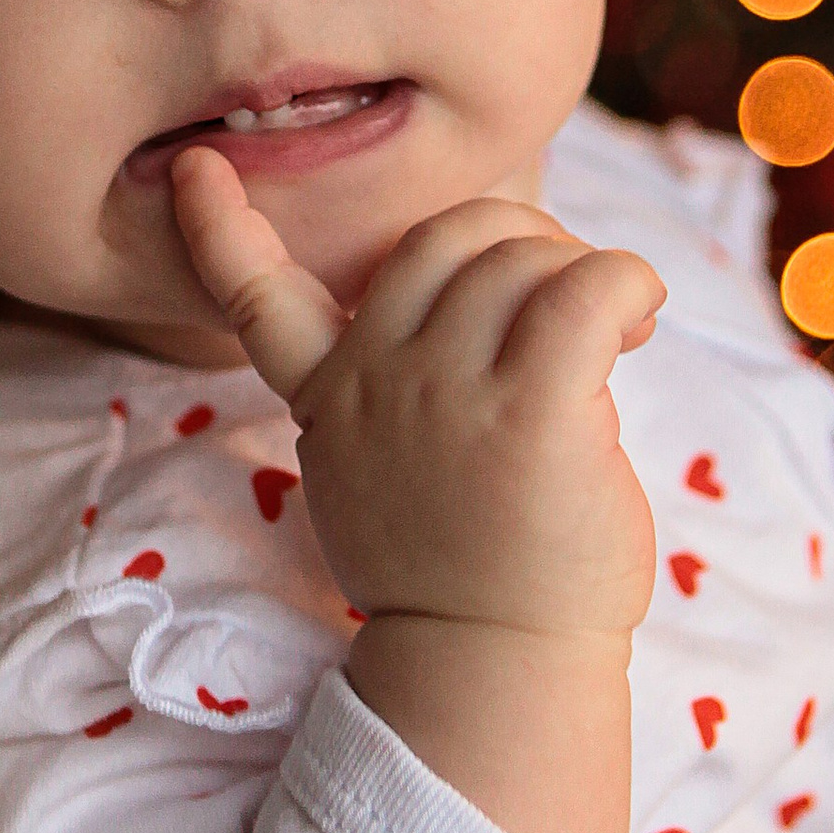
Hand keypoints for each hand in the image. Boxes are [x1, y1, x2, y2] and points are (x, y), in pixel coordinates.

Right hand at [172, 148, 664, 644]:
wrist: (498, 667)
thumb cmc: (467, 574)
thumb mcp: (381, 478)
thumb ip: (395, 391)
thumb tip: (483, 302)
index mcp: (330, 397)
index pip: (255, 298)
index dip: (220, 229)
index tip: (194, 166)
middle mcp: (374, 382)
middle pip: (447, 236)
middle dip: (520, 243)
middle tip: (568, 298)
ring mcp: (444, 392)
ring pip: (520, 256)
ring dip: (582, 273)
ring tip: (618, 333)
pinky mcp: (529, 410)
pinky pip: (587, 289)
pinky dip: (626, 284)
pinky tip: (640, 324)